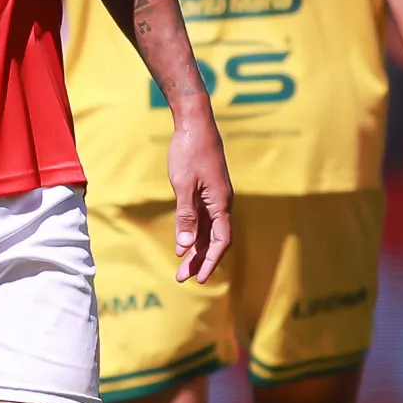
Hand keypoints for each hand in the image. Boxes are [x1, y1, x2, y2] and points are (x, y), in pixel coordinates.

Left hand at [167, 104, 233, 282]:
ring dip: (195, 250)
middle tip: (182, 279)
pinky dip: (193, 233)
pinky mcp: (206, 191)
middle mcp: (221, 203)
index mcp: (220, 203)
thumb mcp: (183, 185)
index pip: (221, 241)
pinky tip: (182, 244)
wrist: (195, 123)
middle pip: (214, 240)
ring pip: (207, 231)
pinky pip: (203, 219)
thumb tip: (185, 246)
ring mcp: (214, 197)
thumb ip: (185, 216)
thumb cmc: (189, 152)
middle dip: (200, 261)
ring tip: (181, 268)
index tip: (200, 278)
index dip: (211, 261)